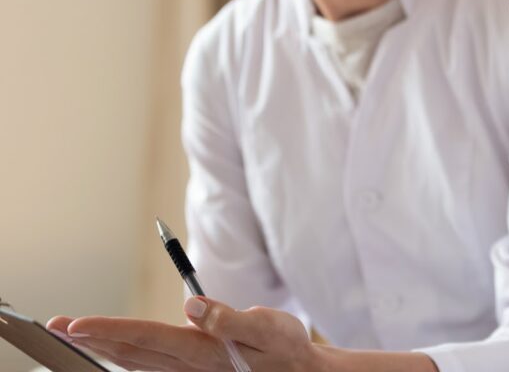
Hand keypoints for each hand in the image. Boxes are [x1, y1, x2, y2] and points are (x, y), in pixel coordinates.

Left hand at [47, 296, 318, 370]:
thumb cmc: (286, 348)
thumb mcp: (267, 326)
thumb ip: (229, 318)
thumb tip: (192, 305)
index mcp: (203, 352)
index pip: (146, 337)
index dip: (109, 328)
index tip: (77, 323)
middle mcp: (189, 367)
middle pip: (130, 351)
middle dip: (93, 338)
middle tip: (58, 326)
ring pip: (135, 362)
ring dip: (103, 348)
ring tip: (77, 335)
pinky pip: (149, 368)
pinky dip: (126, 358)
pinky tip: (117, 353)